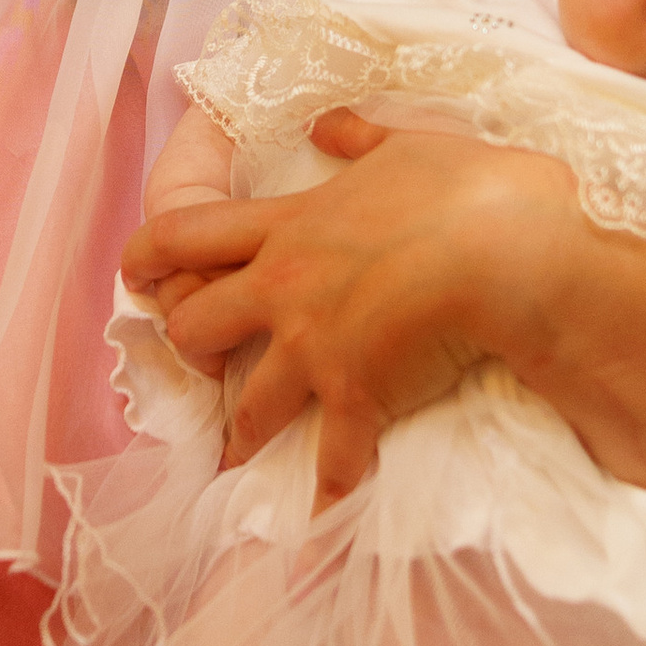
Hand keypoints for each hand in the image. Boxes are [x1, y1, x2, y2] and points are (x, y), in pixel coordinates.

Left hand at [122, 111, 645, 567]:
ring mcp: (314, 350)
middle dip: (189, 346)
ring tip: (236, 462)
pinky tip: (322, 519)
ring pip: (247, 404)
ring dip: (242, 434)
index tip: (132, 273)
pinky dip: (326, 494)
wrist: (513, 252)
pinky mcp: (355, 398)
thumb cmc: (470, 188)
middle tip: (201, 360)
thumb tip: (325, 125)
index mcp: (291, 225)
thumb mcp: (411, 143)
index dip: (148, 253)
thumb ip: (359, 139)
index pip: (188, 232)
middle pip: (193, 324)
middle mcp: (284, 289)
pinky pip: (331, 463)